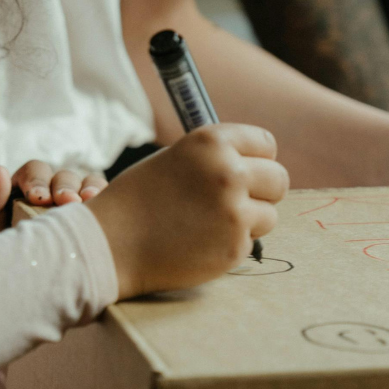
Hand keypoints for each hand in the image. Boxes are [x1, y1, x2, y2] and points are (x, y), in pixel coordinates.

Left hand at [0, 161, 106, 241]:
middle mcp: (53, 191)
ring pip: (89, 186)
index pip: (35, 171)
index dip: (38, 180)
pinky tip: (104, 219)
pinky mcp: (92, 223)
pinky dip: (108, 206)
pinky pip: (106, 206)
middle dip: (66, 187)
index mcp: (25, 186)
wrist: (12, 289)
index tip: (37, 197)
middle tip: (67, 202)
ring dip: (91, 190)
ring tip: (89, 203)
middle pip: (65, 177)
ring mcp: (75, 206)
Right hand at [88, 124, 288, 298]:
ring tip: (208, 225)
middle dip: (262, 192)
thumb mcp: (174, 160)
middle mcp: (228, 171)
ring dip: (247, 221)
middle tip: (233, 203)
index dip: (256, 160)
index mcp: (210, 142)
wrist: (110, 243)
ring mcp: (234, 210)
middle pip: (279, 179)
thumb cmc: (137, 200)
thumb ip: (214, 159)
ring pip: (269, 214)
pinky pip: (250, 242)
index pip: (266, 144)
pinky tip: (199, 243)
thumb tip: (255, 165)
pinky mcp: (235, 245)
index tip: (245, 172)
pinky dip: (229, 244)